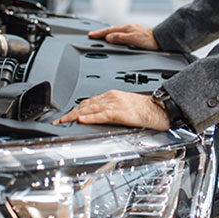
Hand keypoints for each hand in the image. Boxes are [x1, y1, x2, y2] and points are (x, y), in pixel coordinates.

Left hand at [53, 90, 169, 130]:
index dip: (74, 110)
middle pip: (85, 105)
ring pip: (90, 109)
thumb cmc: (146, 110)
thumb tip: (97, 119)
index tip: (64, 117)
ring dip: (75, 116)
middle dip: (69, 114)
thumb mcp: (125, 108)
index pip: (88, 102)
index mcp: (112, 96)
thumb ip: (111, 111)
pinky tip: (82, 119)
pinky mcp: (121, 112)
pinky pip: (102, 115)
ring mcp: (115, 104)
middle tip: (58, 121)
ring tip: (64, 121)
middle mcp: (111, 97)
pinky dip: (91, 117)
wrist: (160, 108)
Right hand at [88, 24, 158, 49]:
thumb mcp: (134, 39)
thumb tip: (108, 37)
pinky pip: (122, 33)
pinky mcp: (137, 33)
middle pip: (112, 29)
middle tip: (92, 34)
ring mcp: (133, 30)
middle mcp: (130, 28)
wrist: (163, 40)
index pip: (109, 31)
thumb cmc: (151, 40)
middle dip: (101, 32)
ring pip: (117, 30)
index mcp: (127, 28)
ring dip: (108, 33)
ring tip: (102, 35)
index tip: (91, 35)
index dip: (99, 33)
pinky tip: (117, 36)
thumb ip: (121, 38)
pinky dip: (116, 34)